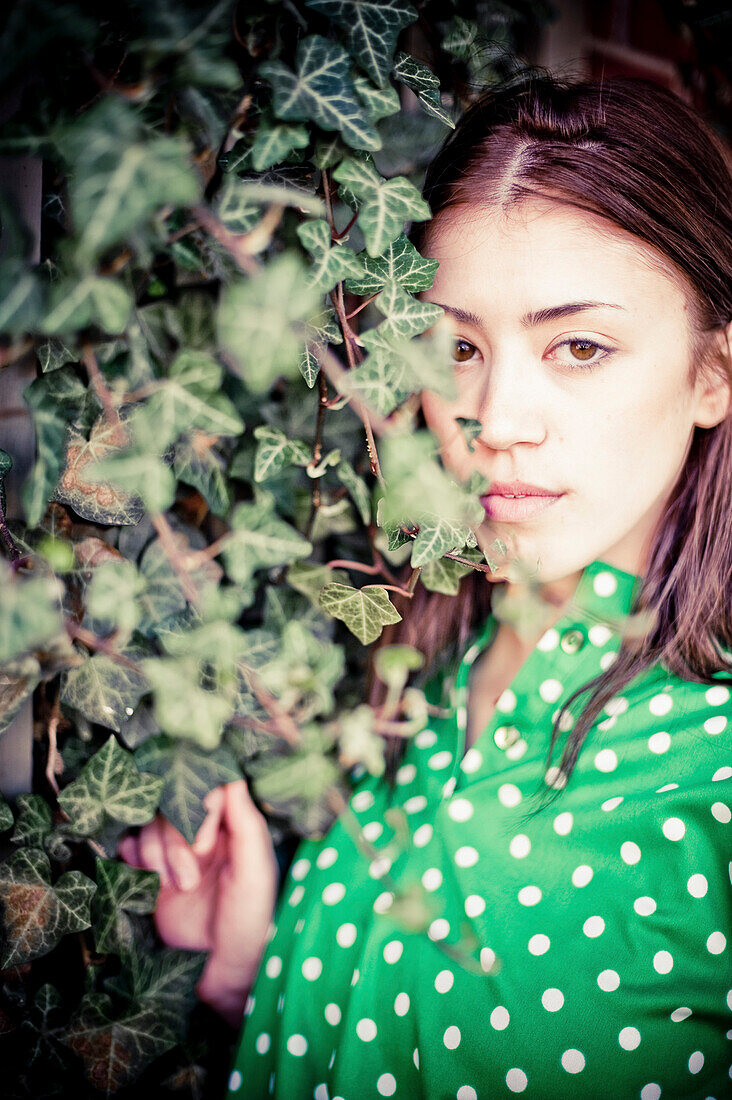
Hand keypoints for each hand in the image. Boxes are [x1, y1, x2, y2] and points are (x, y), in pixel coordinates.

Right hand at [118, 779, 278, 1020]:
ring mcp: (176, 851)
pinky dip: (132, 856)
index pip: (208, 789)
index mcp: (233, 826)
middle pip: (172, 806)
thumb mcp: (255, 873)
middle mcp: (203, 833)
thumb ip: (247, 825)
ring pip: (150, 825)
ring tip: (173, 888)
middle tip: (188, 882)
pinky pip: (131, 845)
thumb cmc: (248, 922)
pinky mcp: (152, 871)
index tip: (204, 847)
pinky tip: (144, 876)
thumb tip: (232, 777)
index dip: (198, 811)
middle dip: (175, 843)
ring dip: (155, 855)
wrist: (217, 972)